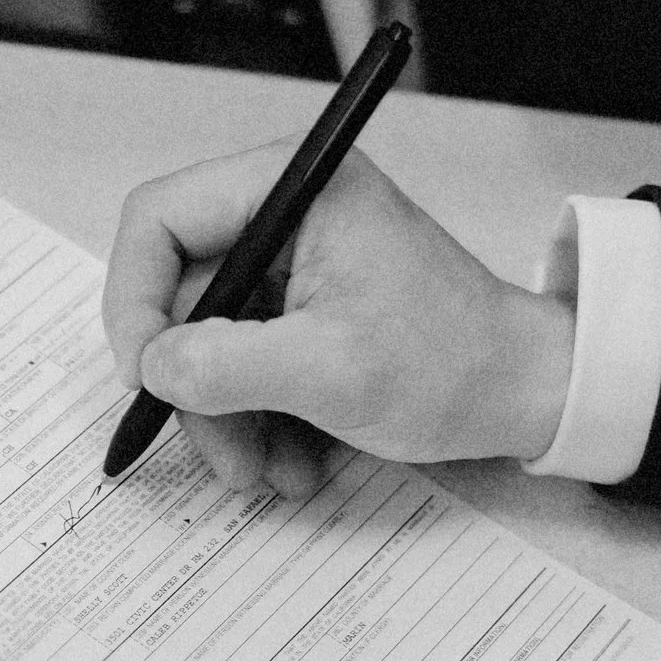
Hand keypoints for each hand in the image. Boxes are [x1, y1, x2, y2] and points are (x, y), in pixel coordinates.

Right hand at [102, 142, 575, 499]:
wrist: (527, 392)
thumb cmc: (454, 363)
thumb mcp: (328, 371)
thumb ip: (225, 365)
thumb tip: (153, 366)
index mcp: (294, 188)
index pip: (160, 219)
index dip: (133, 300)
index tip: (143, 375)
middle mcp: (287, 214)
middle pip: (181, 295)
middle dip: (196, 388)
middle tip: (222, 455)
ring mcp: (295, 266)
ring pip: (210, 343)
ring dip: (228, 420)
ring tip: (269, 472)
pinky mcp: (305, 312)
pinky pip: (247, 365)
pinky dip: (260, 420)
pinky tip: (295, 461)